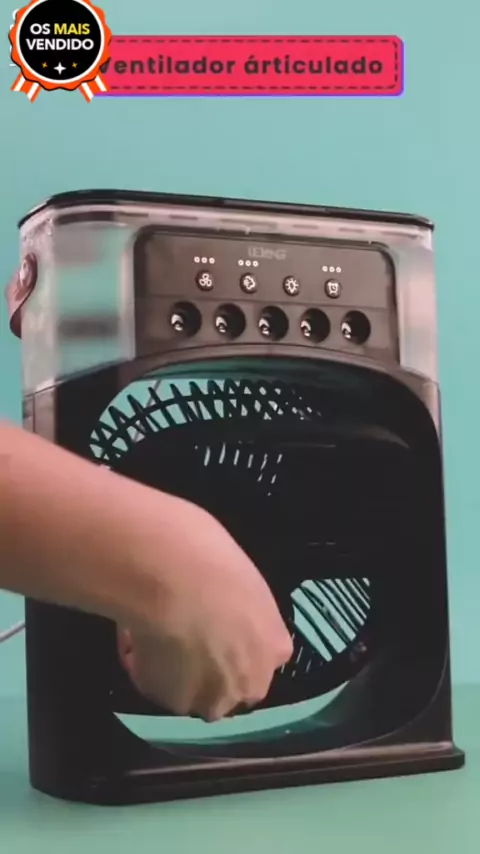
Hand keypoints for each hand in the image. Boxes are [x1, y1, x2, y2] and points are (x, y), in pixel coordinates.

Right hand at [116, 493, 292, 721]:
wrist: (173, 576)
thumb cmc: (212, 559)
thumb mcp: (241, 580)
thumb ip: (239, 608)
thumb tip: (217, 608)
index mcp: (274, 646)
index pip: (260, 657)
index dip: (232, 644)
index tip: (211, 626)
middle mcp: (249, 682)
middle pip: (227, 686)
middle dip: (205, 669)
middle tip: (178, 635)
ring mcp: (211, 699)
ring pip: (189, 691)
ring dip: (171, 670)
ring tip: (147, 629)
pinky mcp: (169, 702)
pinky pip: (152, 683)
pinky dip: (140, 663)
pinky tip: (133, 631)